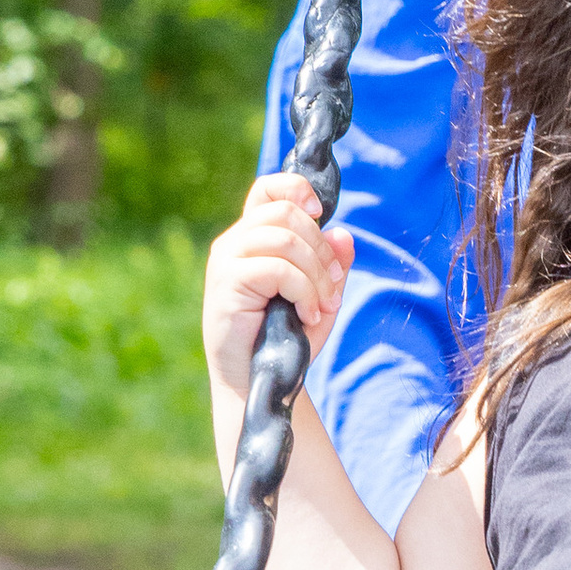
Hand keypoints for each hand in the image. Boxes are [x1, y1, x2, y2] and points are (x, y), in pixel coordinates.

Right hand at [203, 174, 352, 397]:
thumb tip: (344, 235)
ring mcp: (227, 261)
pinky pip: (277, 269)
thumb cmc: (285, 338)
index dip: (296, 189)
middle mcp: (234, 242)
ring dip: (316, 274)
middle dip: (321, 248)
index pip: (267, 188)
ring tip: (322, 306)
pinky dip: (304, 291)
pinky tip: (307, 315)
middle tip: (333, 285)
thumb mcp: (320, 297)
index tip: (319, 214)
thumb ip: (333, 266)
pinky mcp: (227, 283)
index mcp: (253, 237)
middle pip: (285, 212)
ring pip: (284, 239)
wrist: (258, 381)